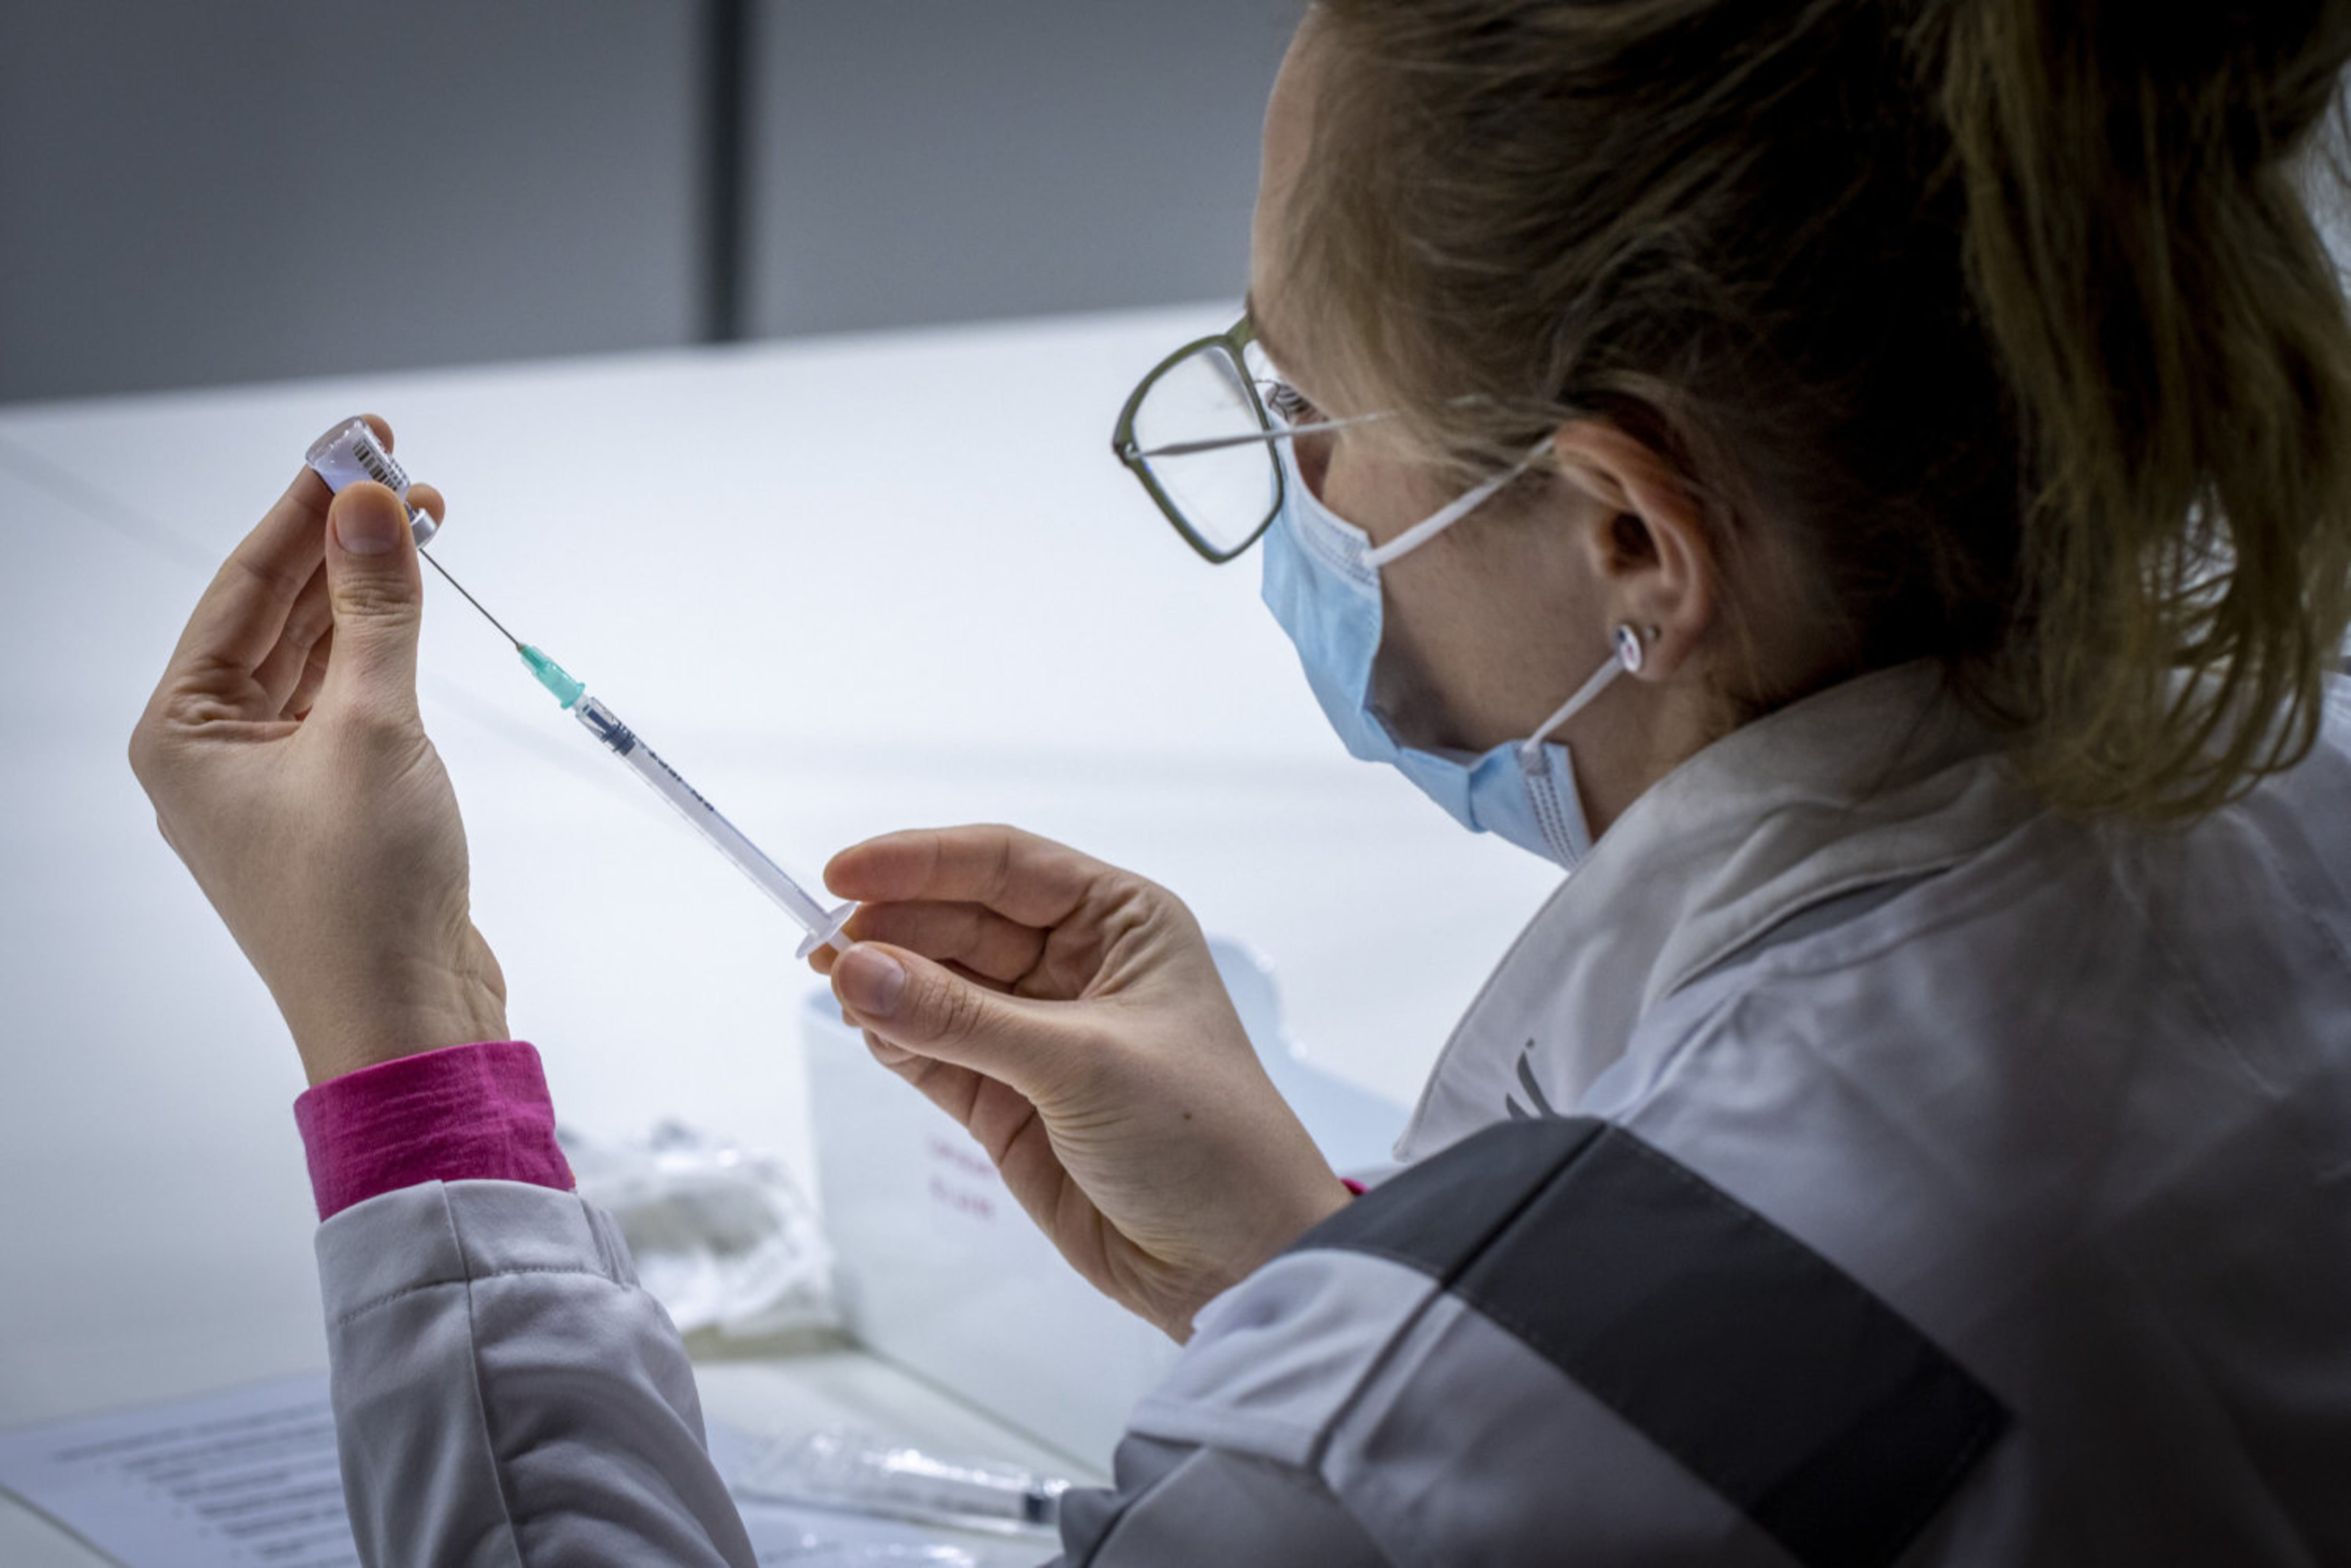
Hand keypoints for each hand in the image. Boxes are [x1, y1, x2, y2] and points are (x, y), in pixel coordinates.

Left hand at [129, 417, 506, 1085]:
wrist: (407, 1017)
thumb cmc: (365, 896)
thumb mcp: (374, 728)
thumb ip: (375, 611)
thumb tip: (369, 507)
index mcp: (183, 736)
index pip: (242, 589)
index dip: (303, 509)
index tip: (355, 446)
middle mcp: (215, 755)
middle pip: (275, 616)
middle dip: (338, 543)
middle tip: (397, 471)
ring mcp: (275, 781)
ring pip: (317, 656)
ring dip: (368, 593)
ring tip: (419, 521)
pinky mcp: (334, 804)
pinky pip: (350, 701)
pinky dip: (382, 652)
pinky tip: (410, 607)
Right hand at [813, 826, 1348, 1340]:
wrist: (1236, 1260)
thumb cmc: (1200, 1137)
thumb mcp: (1080, 1063)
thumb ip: (960, 1019)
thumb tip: (855, 970)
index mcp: (1121, 922)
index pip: (1002, 866)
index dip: (919, 862)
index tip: (840, 875)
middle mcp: (1078, 966)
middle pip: (960, 922)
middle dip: (893, 929)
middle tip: (825, 948)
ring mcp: (1039, 1033)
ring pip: (938, 986)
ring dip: (886, 984)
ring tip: (837, 987)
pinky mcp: (1009, 1099)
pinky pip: (934, 1051)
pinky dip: (896, 1040)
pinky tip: (868, 1030)